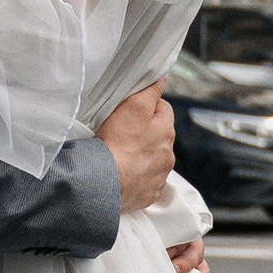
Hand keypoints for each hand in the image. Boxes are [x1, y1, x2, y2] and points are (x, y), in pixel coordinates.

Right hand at [99, 82, 172, 219]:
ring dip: (141, 156)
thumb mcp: (133, 105)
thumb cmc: (118, 142)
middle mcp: (167, 155)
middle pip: (158, 136)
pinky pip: (144, 181)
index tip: (130, 110)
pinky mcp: (148, 193)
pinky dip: (136, 176)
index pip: (162, 109)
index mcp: (166, 131)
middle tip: (122, 132)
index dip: (147, 106)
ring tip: (119, 154)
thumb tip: (164, 79)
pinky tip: (121, 173)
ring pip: (152, 159)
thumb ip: (151, 90)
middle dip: (144, 132)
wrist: (104, 182)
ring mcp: (158, 176)